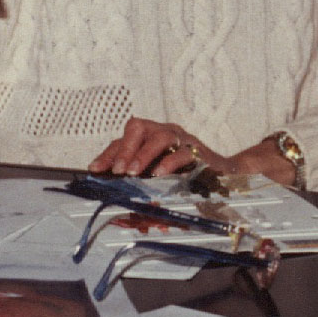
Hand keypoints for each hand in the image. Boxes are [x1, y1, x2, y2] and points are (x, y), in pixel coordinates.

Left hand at [88, 117, 226, 177]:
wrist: (222, 175)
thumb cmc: (185, 174)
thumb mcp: (157, 174)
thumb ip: (138, 177)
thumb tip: (112, 188)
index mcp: (151, 136)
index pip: (124, 138)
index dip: (108, 153)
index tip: (95, 169)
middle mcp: (165, 132)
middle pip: (139, 127)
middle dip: (125, 149)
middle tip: (117, 171)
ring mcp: (183, 139)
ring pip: (160, 137)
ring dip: (143, 154)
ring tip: (132, 172)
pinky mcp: (199, 152)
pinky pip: (183, 152)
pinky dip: (169, 163)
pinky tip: (159, 174)